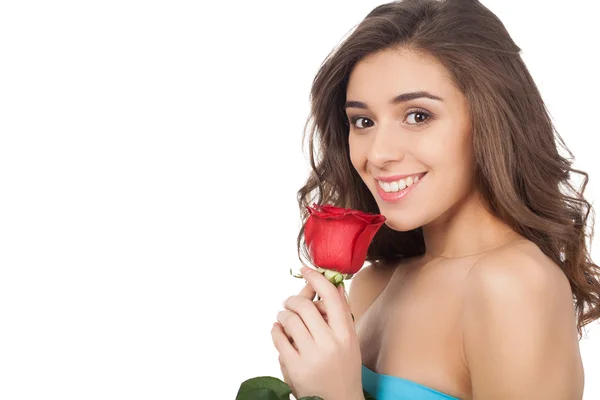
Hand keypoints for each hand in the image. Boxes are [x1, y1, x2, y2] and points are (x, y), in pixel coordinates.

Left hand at [271, 266, 363, 399]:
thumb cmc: (344, 369)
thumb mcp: (349, 341)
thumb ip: (341, 315)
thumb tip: (332, 284)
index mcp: (346, 335)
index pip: (331, 297)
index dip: (317, 279)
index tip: (306, 270)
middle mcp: (330, 344)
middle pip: (305, 305)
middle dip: (293, 299)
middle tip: (290, 302)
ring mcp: (311, 356)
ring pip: (289, 319)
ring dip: (283, 314)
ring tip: (284, 318)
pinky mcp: (295, 367)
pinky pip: (279, 337)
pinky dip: (275, 329)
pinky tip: (278, 330)